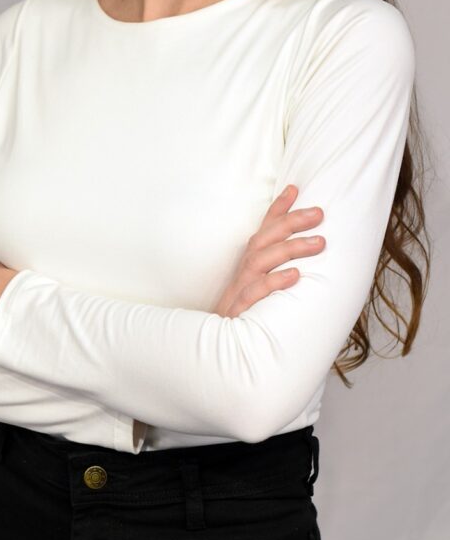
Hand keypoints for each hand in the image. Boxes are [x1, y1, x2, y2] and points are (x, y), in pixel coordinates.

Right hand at [213, 185, 324, 317]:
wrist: (222, 351)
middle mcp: (244, 272)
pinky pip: (255, 292)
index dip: (277, 209)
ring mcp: (241, 290)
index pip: (263, 230)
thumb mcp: (262, 291)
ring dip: (290, 248)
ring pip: (261, 260)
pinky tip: (294, 276)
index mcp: (250, 265)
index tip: (294, 188)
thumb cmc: (247, 318)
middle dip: (291, 222)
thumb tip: (310, 259)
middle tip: (319, 213)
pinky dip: (274, 282)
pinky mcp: (240, 310)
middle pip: (264, 239)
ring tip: (319, 243)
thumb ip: (279, 273)